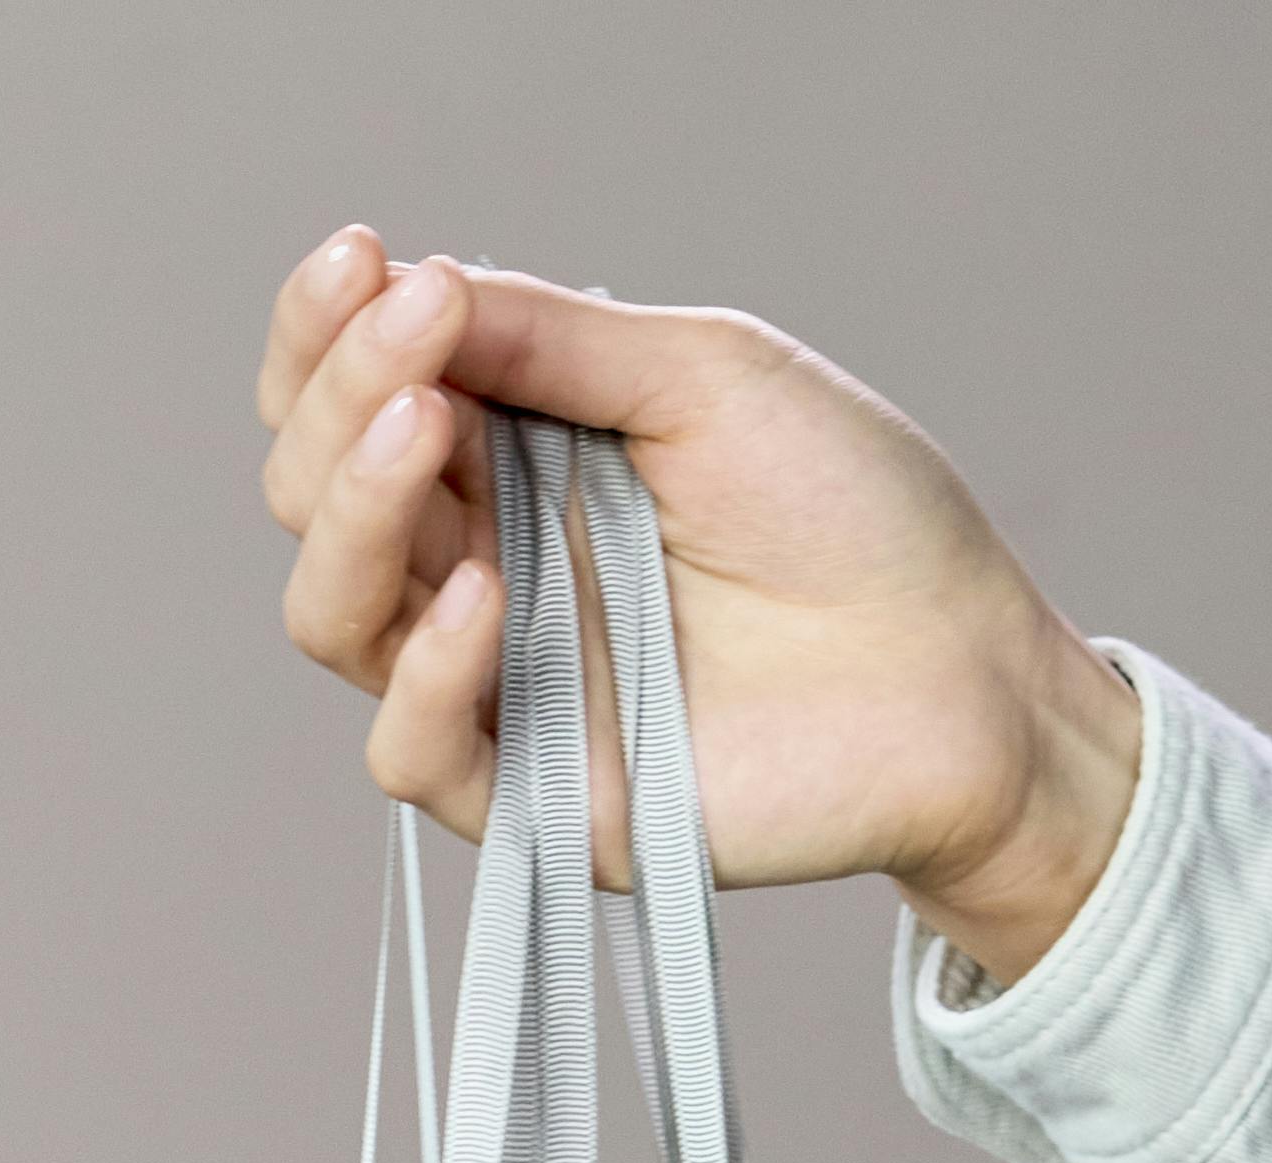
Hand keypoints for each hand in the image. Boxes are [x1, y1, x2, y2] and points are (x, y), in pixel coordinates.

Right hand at [251, 233, 1143, 989]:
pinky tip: (484, 595)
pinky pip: (406, 747)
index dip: (326, 333)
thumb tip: (416, 285)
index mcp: (505, 457)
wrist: (958, 673)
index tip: (361, 261)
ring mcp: (486, 681)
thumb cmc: (852, 517)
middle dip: (340, 397)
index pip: (352, 398)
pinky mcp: (521, 792)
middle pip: (313, 491)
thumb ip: (556, 343)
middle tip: (413, 333)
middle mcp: (470, 562)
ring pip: (333, 612)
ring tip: (419, 429)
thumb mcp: (706, 377)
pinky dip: (426, 671)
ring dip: (353, 511)